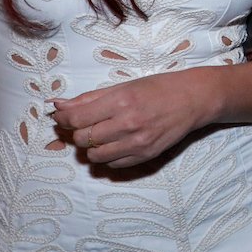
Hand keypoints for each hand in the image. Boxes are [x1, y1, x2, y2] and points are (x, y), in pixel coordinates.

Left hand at [50, 69, 218, 167]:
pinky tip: (117, 142)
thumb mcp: (123, 86)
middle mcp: (128, 124)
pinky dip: (109, 156)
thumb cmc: (158, 88)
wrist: (193, 99)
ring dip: (92, 147)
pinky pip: (114, 165)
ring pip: (95, 156)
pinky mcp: (146, 156)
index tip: (62, 116)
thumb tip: (58, 105)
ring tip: (102, 134)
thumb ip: (89, 98)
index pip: (77, 119)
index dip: (64, 119)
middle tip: (85, 124)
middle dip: (78, 133)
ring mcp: (138, 143)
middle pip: (83, 139)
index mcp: (121, 101)